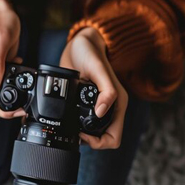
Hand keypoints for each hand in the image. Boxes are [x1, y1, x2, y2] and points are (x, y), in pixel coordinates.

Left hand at [59, 27, 127, 148]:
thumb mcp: (98, 69)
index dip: (99, 142)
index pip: (113, 138)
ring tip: (69, 128)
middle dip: (90, 141)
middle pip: (104, 139)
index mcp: (117, 104)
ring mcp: (97, 106)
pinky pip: (83, 123)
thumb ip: (106, 91)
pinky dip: (75, 126)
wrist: (80, 43)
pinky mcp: (85, 103)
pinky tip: (66, 120)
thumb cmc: (90, 52)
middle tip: (74, 133)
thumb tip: (101, 113)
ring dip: (82, 136)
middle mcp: (109, 108)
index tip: (83, 134)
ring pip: (93, 133)